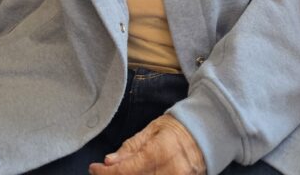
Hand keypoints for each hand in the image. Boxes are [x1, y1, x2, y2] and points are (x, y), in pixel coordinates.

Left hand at [88, 115, 205, 174]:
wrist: (205, 134)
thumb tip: (108, 162)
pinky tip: (137, 174)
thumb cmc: (176, 129)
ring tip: (120, 171)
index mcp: (160, 152)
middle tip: (103, 172)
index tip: (93, 169)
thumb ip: (131, 147)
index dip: (105, 173)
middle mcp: (170, 171)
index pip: (126, 171)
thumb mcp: (152, 130)